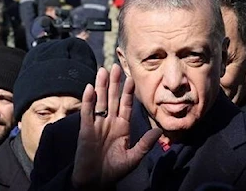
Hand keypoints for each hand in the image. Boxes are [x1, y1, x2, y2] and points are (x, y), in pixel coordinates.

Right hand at [71, 65, 161, 189]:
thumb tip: (160, 131)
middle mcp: (109, 122)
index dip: (128, 91)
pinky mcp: (85, 131)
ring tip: (103, 70)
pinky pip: (87, 113)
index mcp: (122, 126)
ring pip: (99, 101)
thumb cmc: (115, 170)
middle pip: (112, 98)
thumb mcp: (134, 157)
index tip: (131, 77)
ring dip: (101, 86)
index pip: (126, 104)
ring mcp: (97, 125)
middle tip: (116, 66)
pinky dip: (88, 101)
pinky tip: (90, 88)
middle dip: (114, 83)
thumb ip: (145, 144)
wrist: (96, 182)